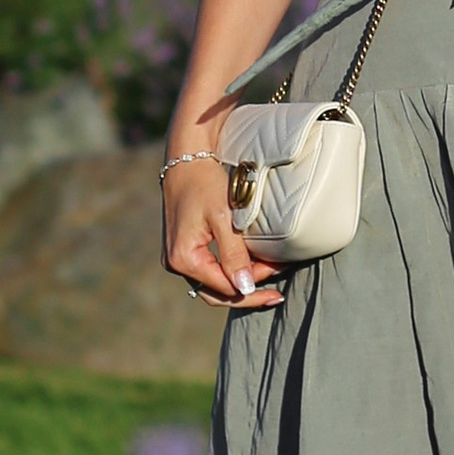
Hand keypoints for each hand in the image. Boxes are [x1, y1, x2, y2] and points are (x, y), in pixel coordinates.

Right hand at [160, 155, 285, 309]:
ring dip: (240, 284)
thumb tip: (245, 288)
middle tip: (276, 294)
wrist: (187, 160)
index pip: (224, 287)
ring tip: (268, 279)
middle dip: (248, 292)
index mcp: (183, 259)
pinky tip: (250, 268)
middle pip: (217, 293)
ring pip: (213, 284)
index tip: (278, 271)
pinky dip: (230, 272)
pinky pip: (208, 271)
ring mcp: (177, 259)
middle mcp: (175, 264)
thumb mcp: (224, 218)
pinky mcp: (183, 251)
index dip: (253, 285)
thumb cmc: (205, 183)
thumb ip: (234, 255)